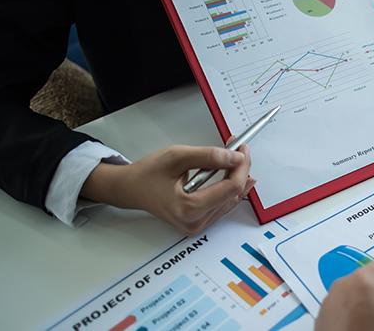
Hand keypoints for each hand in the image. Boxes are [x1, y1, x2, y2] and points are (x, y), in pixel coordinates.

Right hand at [81, 144, 253, 234]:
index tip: (242, 149)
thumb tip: (235, 157)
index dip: (242, 166)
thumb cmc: (148, 174)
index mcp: (189, 209)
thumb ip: (209, 156)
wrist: (131, 189)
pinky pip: (223, 204)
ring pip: (231, 200)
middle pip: (234, 194)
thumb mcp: (177, 157)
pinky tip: (230, 173)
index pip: (231, 188)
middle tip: (239, 150)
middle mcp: (195, 222)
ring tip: (233, 157)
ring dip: (236, 177)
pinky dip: (228, 187)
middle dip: (240, 169)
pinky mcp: (198, 222)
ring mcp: (197, 225)